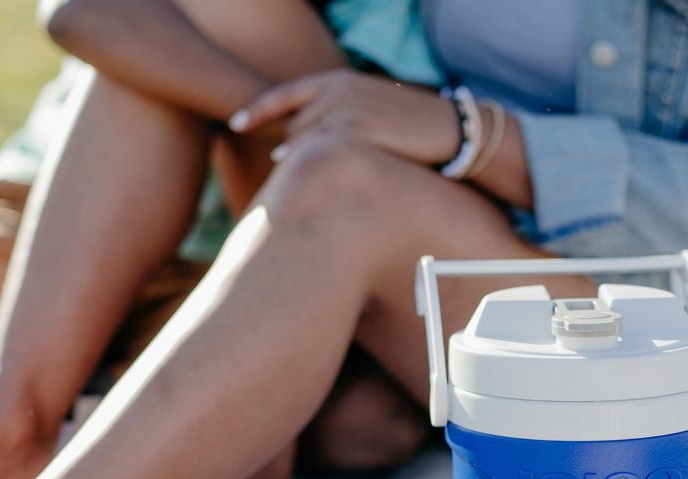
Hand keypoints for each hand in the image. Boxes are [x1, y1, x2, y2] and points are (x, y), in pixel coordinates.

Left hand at [229, 70, 461, 165]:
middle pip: (293, 128)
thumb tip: (302, 141)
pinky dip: (309, 170)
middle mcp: (336, 92)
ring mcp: (344, 112)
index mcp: (338, 81)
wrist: (451, 131)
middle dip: (290, 152)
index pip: (286, 95)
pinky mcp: (355, 133)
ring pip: (302, 144)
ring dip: (298, 166)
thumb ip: (337, 115)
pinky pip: (318, 155)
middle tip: (286, 178)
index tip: (236, 124)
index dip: (258, 110)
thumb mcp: (370, 108)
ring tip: (302, 188)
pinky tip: (314, 186)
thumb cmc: (411, 126)